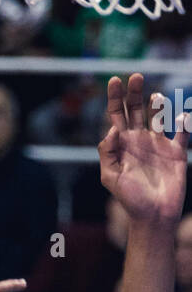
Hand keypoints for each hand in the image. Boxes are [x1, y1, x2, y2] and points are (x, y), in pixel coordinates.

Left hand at [99, 74, 187, 224]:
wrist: (153, 216)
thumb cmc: (129, 199)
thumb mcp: (111, 177)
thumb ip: (107, 153)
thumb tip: (112, 129)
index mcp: (122, 143)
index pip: (116, 115)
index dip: (114, 97)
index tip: (114, 80)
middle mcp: (139, 139)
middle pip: (136, 109)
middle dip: (135, 92)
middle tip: (135, 76)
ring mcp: (158, 144)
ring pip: (158, 116)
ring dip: (158, 104)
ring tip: (156, 97)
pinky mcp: (177, 152)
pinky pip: (182, 133)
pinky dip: (183, 123)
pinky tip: (181, 116)